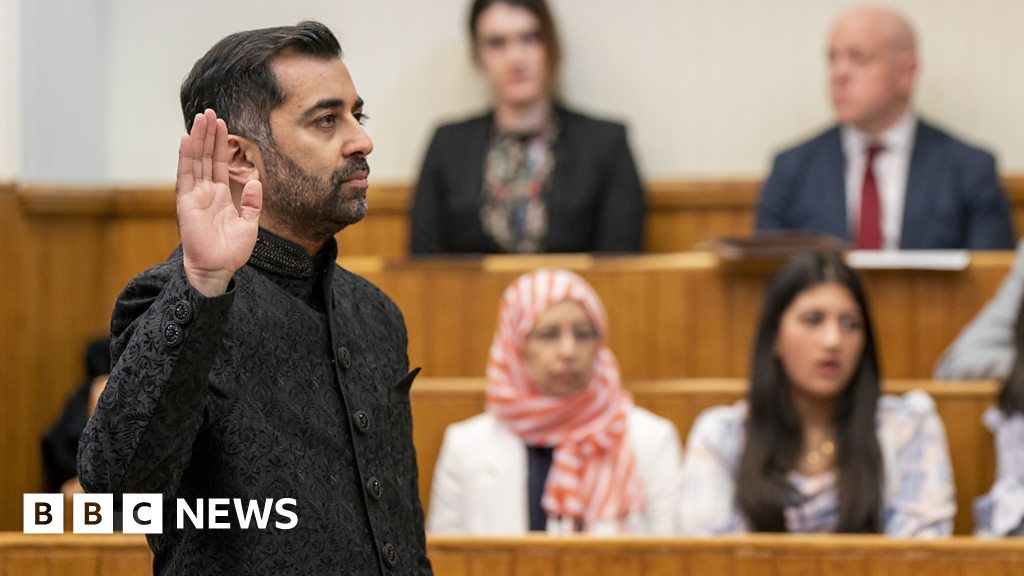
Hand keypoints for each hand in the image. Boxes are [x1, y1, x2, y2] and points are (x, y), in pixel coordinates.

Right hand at [176, 109, 261, 295]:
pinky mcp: (186, 203)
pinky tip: (186, 139)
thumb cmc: (231, 251)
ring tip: (201, 117)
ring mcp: (194, 195)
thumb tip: (257, 182)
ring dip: (197, 138)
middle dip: (208, 134)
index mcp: (219, 195)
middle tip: (209, 111)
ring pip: (195, 160)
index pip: (218, 163)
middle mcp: (205, 192)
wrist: (218, 269)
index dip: (220, 144)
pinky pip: (185, 175)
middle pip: (205, 156)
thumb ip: (253, 203)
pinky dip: (185, 157)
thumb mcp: (250, 224)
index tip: (222, 124)